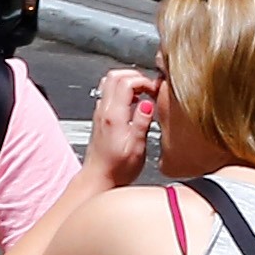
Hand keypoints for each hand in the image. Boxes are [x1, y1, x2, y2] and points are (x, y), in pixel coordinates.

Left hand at [86, 68, 156, 184]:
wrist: (98, 179)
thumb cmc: (117, 169)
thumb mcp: (136, 148)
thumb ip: (142, 122)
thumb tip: (149, 103)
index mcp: (114, 116)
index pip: (126, 82)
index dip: (144, 81)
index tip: (155, 90)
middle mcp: (104, 111)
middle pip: (115, 75)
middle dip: (136, 76)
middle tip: (150, 87)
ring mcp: (100, 113)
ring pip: (110, 82)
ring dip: (128, 81)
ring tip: (144, 93)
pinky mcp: (101, 117)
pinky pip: (109, 93)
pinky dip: (123, 91)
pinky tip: (134, 103)